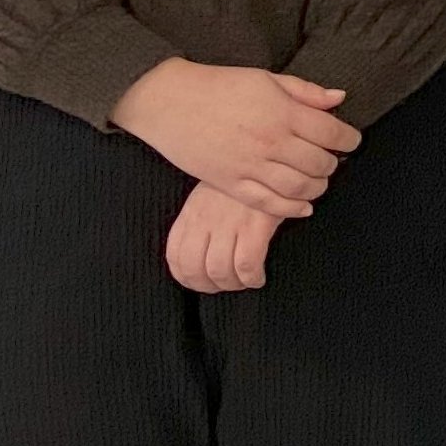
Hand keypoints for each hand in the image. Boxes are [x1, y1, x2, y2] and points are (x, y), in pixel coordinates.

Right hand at [109, 58, 361, 217]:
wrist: (170, 102)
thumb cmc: (220, 86)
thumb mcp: (267, 79)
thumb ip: (306, 92)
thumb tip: (339, 98)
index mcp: (284, 113)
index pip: (332, 133)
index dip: (349, 140)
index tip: (351, 141)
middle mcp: (271, 142)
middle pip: (319, 163)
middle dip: (332, 164)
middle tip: (332, 161)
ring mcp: (250, 165)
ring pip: (299, 187)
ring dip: (317, 188)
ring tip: (319, 181)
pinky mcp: (230, 183)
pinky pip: (268, 204)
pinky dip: (292, 209)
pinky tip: (303, 207)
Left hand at [166, 182, 284, 291]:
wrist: (270, 158)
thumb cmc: (242, 183)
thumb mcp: (210, 196)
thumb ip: (198, 222)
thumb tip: (194, 257)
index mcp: (191, 214)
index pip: (175, 257)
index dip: (186, 278)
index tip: (200, 282)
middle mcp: (206, 220)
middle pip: (195, 269)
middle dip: (208, 286)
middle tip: (223, 287)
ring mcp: (230, 222)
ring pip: (220, 270)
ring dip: (232, 285)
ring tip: (243, 283)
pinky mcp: (256, 225)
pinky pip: (246, 264)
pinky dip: (251, 278)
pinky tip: (258, 278)